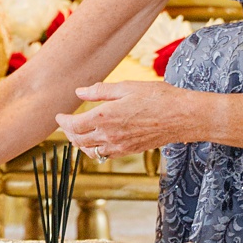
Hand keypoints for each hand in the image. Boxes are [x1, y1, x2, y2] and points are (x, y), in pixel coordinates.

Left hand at [57, 85, 202, 158]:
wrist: (182, 116)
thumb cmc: (158, 97)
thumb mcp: (127, 87)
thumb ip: (100, 91)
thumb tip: (79, 91)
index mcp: (104, 117)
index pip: (73, 125)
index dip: (63, 121)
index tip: (59, 116)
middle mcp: (108, 135)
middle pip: (77, 140)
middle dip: (68, 133)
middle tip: (67, 124)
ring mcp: (119, 146)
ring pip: (89, 151)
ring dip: (80, 143)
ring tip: (79, 134)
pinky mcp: (129, 151)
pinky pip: (105, 155)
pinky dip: (96, 149)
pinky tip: (99, 141)